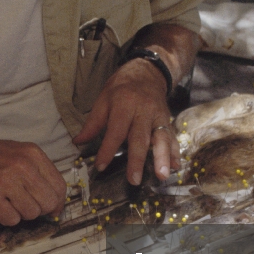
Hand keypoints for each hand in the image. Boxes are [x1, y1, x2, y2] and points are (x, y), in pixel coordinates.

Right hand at [0, 131, 67, 225]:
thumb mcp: (19, 154)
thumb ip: (39, 175)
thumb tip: (57, 205)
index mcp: (33, 154)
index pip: (60, 187)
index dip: (58, 203)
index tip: (52, 209)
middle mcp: (22, 165)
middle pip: (48, 203)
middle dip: (38, 209)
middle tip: (23, 204)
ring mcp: (5, 180)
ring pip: (31, 214)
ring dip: (20, 213)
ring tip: (6, 200)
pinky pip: (11, 220)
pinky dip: (4, 217)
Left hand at [72, 58, 180, 184]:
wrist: (147, 72)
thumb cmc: (121, 88)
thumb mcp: (103, 99)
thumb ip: (93, 123)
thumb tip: (78, 142)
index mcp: (124, 105)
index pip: (115, 131)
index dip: (107, 150)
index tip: (100, 167)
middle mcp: (143, 111)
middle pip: (140, 138)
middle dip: (137, 160)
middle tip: (134, 180)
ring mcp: (158, 116)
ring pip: (161, 138)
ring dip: (162, 158)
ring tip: (162, 176)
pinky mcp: (168, 121)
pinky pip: (172, 137)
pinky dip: (175, 152)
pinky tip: (175, 166)